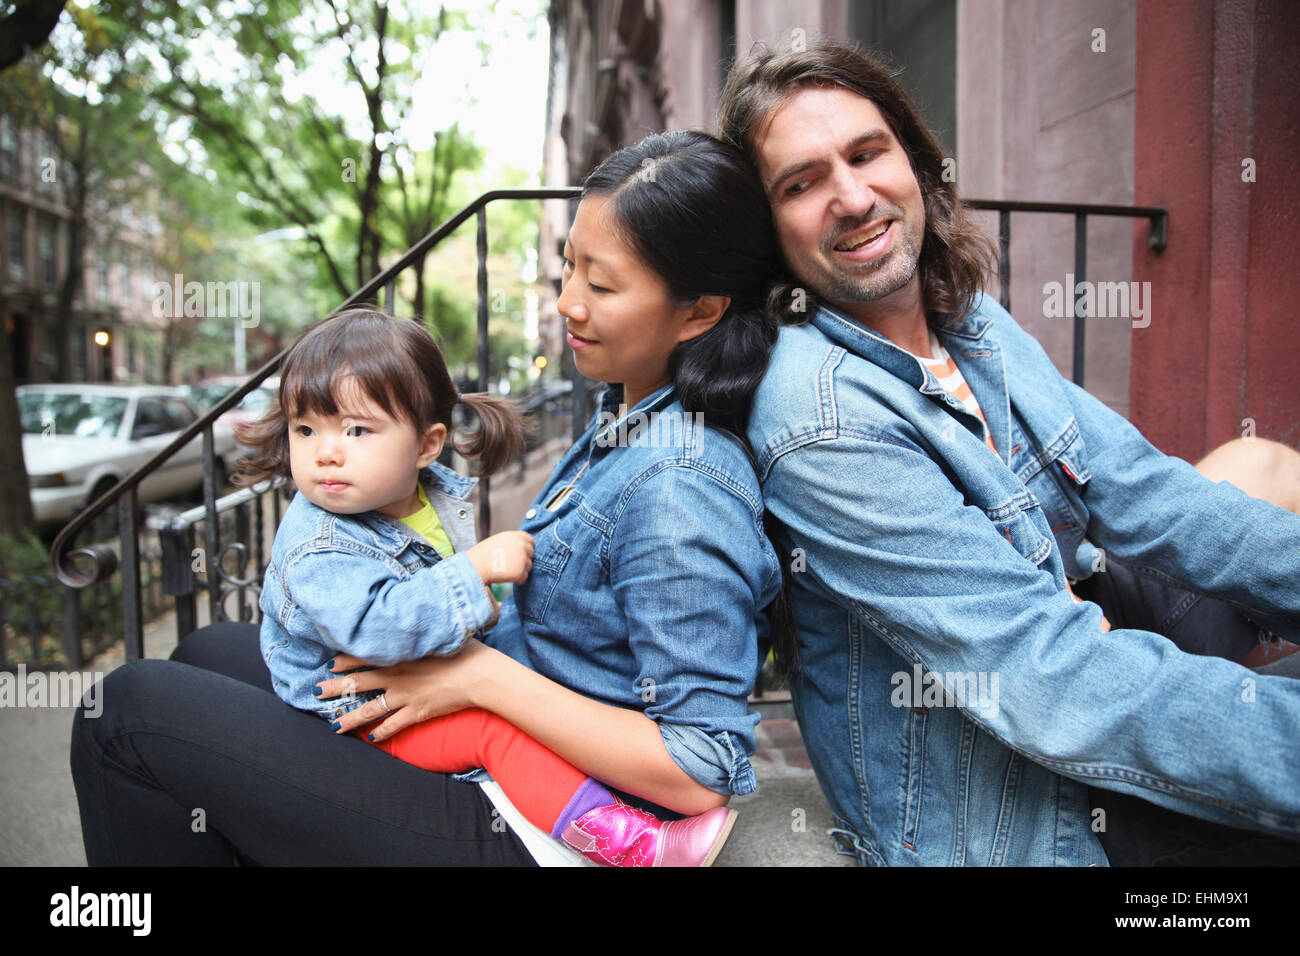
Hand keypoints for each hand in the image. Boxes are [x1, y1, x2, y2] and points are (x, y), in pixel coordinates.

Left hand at [316, 641, 497, 741]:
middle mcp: (397, 676)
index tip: (330, 663)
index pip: (365, 656)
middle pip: (358, 683)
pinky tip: (371, 738)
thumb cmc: (465, 650)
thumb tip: (415, 621)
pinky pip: (393, 725)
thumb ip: (422, 632)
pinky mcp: (417, 712)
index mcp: (401, 654)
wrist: (480, 676)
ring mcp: (405, 696)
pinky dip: (381, 733)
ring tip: (334, 726)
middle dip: (335, 688)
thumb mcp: (440, 634)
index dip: (345, 660)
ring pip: (369, 709)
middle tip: (316, 692)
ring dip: (350, 718)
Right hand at [465, 530, 533, 584]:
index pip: (530, 540)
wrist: (475, 566)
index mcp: (515, 536)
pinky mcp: (520, 572)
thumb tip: (523, 547)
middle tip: (511, 564)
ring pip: (528, 566)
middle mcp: (521, 545)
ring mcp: (522, 559)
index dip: (527, 547)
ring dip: (520, 570)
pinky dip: (517, 580)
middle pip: (531, 553)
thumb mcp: (499, 540)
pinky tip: (505, 577)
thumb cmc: (482, 555)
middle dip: (524, 559)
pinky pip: (524, 578)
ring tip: (505, 570)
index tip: (522, 554)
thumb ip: (512, 542)